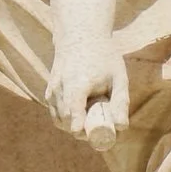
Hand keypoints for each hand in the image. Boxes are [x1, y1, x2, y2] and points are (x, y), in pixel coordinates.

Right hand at [47, 34, 128, 149]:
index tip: (88, 135)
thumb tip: (121, 128)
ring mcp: (52, 90)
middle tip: (99, 131)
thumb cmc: (103, 57)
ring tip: (90, 120)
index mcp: (78, 83)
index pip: (73, 113)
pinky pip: (55, 114)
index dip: (79, 129)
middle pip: (66, 121)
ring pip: (59, 119)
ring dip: (73, 126)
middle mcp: (60, 87)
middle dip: (81, 132)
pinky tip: (79, 115)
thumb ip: (121, 102)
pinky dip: (66, 119)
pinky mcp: (49, 92)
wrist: (80, 36)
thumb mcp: (118, 77)